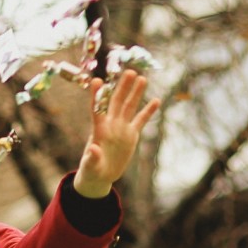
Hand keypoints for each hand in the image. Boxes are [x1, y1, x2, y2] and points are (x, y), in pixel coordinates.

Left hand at [75, 69, 160, 197]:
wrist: (100, 175)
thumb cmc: (92, 170)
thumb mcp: (90, 167)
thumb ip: (91, 158)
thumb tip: (94, 149)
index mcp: (98, 130)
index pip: (97, 109)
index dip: (97, 95)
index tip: (97, 81)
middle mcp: (110, 125)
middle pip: (117, 102)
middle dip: (123, 87)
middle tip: (130, 72)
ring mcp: (122, 128)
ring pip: (129, 107)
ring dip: (135, 93)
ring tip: (142, 78)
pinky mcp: (131, 135)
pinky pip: (141, 120)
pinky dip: (148, 111)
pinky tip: (156, 100)